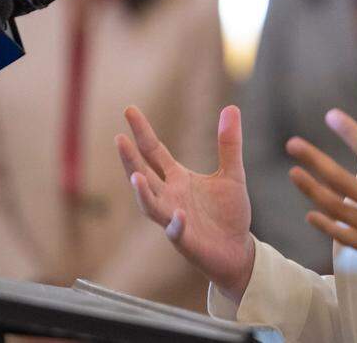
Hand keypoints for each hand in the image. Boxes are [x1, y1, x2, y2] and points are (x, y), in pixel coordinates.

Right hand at [115, 105, 254, 301]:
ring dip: (142, 192)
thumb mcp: (233, 173)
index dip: (142, 131)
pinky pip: (176, 231)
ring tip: (135, 176)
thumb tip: (231, 107)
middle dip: (130, 158)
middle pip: (143, 173)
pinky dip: (175, 224)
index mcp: (178, 178)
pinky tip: (178, 215)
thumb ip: (229, 143)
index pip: (154, 151)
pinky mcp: (185, 239)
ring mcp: (173, 218)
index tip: (129, 109)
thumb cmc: (229, 212)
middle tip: (119, 139)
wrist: (237, 248)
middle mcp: (170, 196)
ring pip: (150, 204)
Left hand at [286, 102, 356, 304]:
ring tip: (294, 173)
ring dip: (312, 191)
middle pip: (343, 183)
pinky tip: (310, 214)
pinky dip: (326, 227)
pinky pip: (345, 239)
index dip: (350, 134)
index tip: (331, 116)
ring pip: (338, 211)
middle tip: (293, 144)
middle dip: (315, 161)